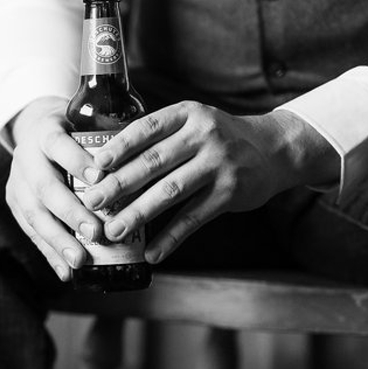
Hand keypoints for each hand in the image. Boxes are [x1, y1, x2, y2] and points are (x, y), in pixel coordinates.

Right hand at [4, 96, 105, 281]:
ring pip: (33, 213)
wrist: (35, 130)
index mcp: (45, 131)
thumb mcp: (86, 124)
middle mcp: (26, 156)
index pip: (59, 144)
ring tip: (80, 260)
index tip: (100, 178)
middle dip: (70, 212)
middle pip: (45, 186)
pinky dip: (50, 253)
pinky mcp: (15, 203)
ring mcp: (17, 182)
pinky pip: (31, 231)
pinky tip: (66, 272)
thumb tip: (149, 165)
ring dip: (58, 240)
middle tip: (96, 232)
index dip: (77, 162)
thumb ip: (109, 143)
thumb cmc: (73, 131)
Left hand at [77, 104, 333, 262]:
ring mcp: (218, 164)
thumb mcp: (194, 122)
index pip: (146, 129)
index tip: (94, 167)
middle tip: (93, 203)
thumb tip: (108, 162)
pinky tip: (152, 254)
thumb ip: (160, 135)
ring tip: (114, 231)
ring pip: (170, 192)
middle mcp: (203, 136)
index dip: (118, 148)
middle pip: (153, 162)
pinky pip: (193, 218)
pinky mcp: (229, 192)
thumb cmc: (220, 137)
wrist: (274, 149)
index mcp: (187, 114)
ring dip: (138, 214)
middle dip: (119, 185)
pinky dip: (171, 238)